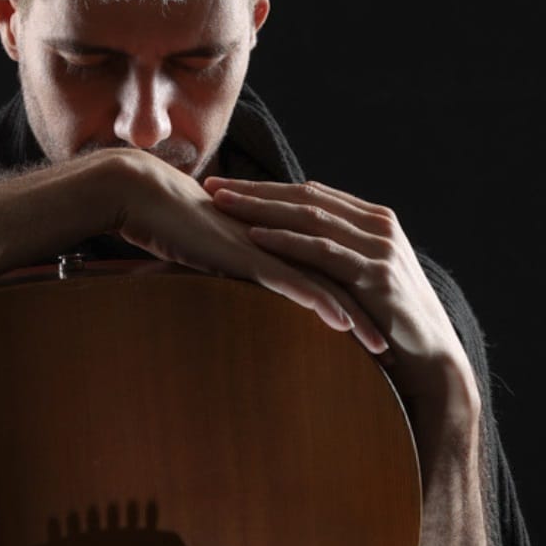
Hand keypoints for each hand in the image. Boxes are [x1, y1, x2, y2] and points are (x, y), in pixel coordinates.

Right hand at [105, 150, 386, 349]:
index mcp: (280, 237)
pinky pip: (294, 281)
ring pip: (328, 283)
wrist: (145, 196)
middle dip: (374, 311)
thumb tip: (242, 293)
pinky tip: (344, 327)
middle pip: (342, 277)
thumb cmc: (171, 225)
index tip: (383, 329)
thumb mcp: (213, 254)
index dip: (360, 297)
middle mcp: (284, 238)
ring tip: (385, 350)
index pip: (331, 270)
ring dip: (359, 317)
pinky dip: (322, 304)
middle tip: (400, 345)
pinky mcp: (250, 254)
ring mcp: (270, 244)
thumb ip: (235, 270)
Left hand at [202, 175, 478, 407]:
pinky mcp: (376, 275)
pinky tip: (255, 238)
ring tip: (222, 205)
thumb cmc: (391, 323)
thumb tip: (292, 253)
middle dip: (255, 190)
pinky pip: (323, 252)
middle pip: (305, 197)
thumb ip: (336, 259)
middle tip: (212, 185)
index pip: (310, 194)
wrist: (432, 357)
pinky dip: (287, 242)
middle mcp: (378, 226)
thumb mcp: (362, 281)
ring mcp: (379, 248)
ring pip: (311, 218)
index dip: (266, 188)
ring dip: (262, 209)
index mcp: (373, 220)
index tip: (226, 185)